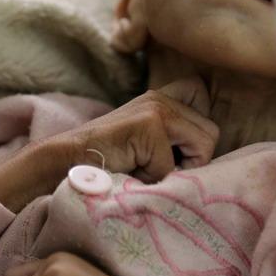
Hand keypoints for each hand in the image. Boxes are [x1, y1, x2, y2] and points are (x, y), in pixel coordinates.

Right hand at [0, 76, 217, 212]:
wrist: (63, 165)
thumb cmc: (108, 164)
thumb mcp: (147, 145)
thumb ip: (175, 139)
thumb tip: (211, 157)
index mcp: (163, 98)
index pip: (205, 104)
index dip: (197, 136)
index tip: (175, 153)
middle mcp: (162, 96)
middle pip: (211, 133)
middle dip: (193, 159)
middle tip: (156, 168)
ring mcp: (157, 107)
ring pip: (204, 146)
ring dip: (178, 169)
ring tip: (147, 169)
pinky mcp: (149, 124)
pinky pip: (175, 165)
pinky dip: (156, 179)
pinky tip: (132, 173)